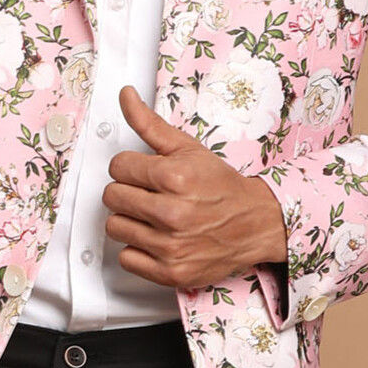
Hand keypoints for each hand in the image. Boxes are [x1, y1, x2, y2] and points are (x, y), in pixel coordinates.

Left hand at [102, 84, 287, 289]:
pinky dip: (138, 248)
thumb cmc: (220, 185)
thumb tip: (125, 95)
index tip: (147, 172)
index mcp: (173, 177)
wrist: (255, 223)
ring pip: (114, 227)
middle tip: (151, 193)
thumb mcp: (187, 148)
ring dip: (130, 219)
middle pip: (112, 196)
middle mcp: (171, 213)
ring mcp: (170, 246)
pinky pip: (127, 258)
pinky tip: (156, 237)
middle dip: (128, 191)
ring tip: (154, 215)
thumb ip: (149, 123)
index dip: (130, 167)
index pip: (117, 167)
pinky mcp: (170, 272)